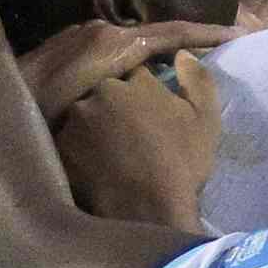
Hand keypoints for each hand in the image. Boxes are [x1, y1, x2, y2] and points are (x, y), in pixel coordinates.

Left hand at [28, 22, 229, 225]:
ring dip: (98, 127)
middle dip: (118, 105)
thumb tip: (183, 55)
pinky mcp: (61, 145)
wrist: (149, 212)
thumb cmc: (182, 165)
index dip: (146, 92)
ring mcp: (77, 118)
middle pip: (108, 90)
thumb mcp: (206, 121)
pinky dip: (83, 150)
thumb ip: (198, 82)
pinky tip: (99, 169)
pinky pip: (72, 140)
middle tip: (134, 136)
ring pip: (87, 114)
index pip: (138, 74)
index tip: (154, 111)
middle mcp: (102, 90)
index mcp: (138, 79)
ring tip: (115, 157)